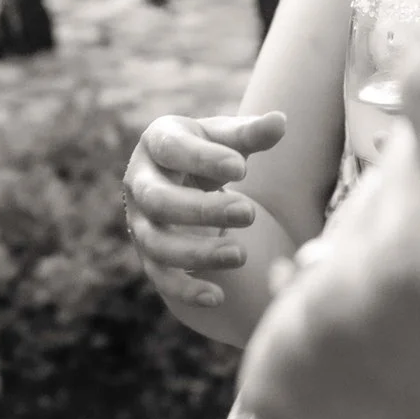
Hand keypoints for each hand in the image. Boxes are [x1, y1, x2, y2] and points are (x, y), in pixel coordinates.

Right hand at [122, 111, 286, 308]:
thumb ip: (251, 134)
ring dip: (196, 252)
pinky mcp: (148, 253)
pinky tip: (217, 296)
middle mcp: (139, 182)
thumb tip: (280, 121)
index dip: (204, 159)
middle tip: (249, 212)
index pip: (173, 149)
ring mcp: (140, 221)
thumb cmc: (207, 153)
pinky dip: (185, 289)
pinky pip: (160, 277)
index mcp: (157, 142)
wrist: (181, 179)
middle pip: (159, 200)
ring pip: (157, 243)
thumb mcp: (225, 139)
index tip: (242, 168)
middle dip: (202, 210)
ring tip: (240, 254)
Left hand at [241, 62, 419, 418]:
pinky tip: (382, 379)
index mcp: (411, 248)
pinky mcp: (263, 383)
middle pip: (364, 210)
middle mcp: (331, 286)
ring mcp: (288, 340)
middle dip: (411, 241)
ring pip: (328, 260)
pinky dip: (332, 336)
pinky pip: (296, 316)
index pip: (412, 162)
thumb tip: (414, 61)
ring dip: (368, 287)